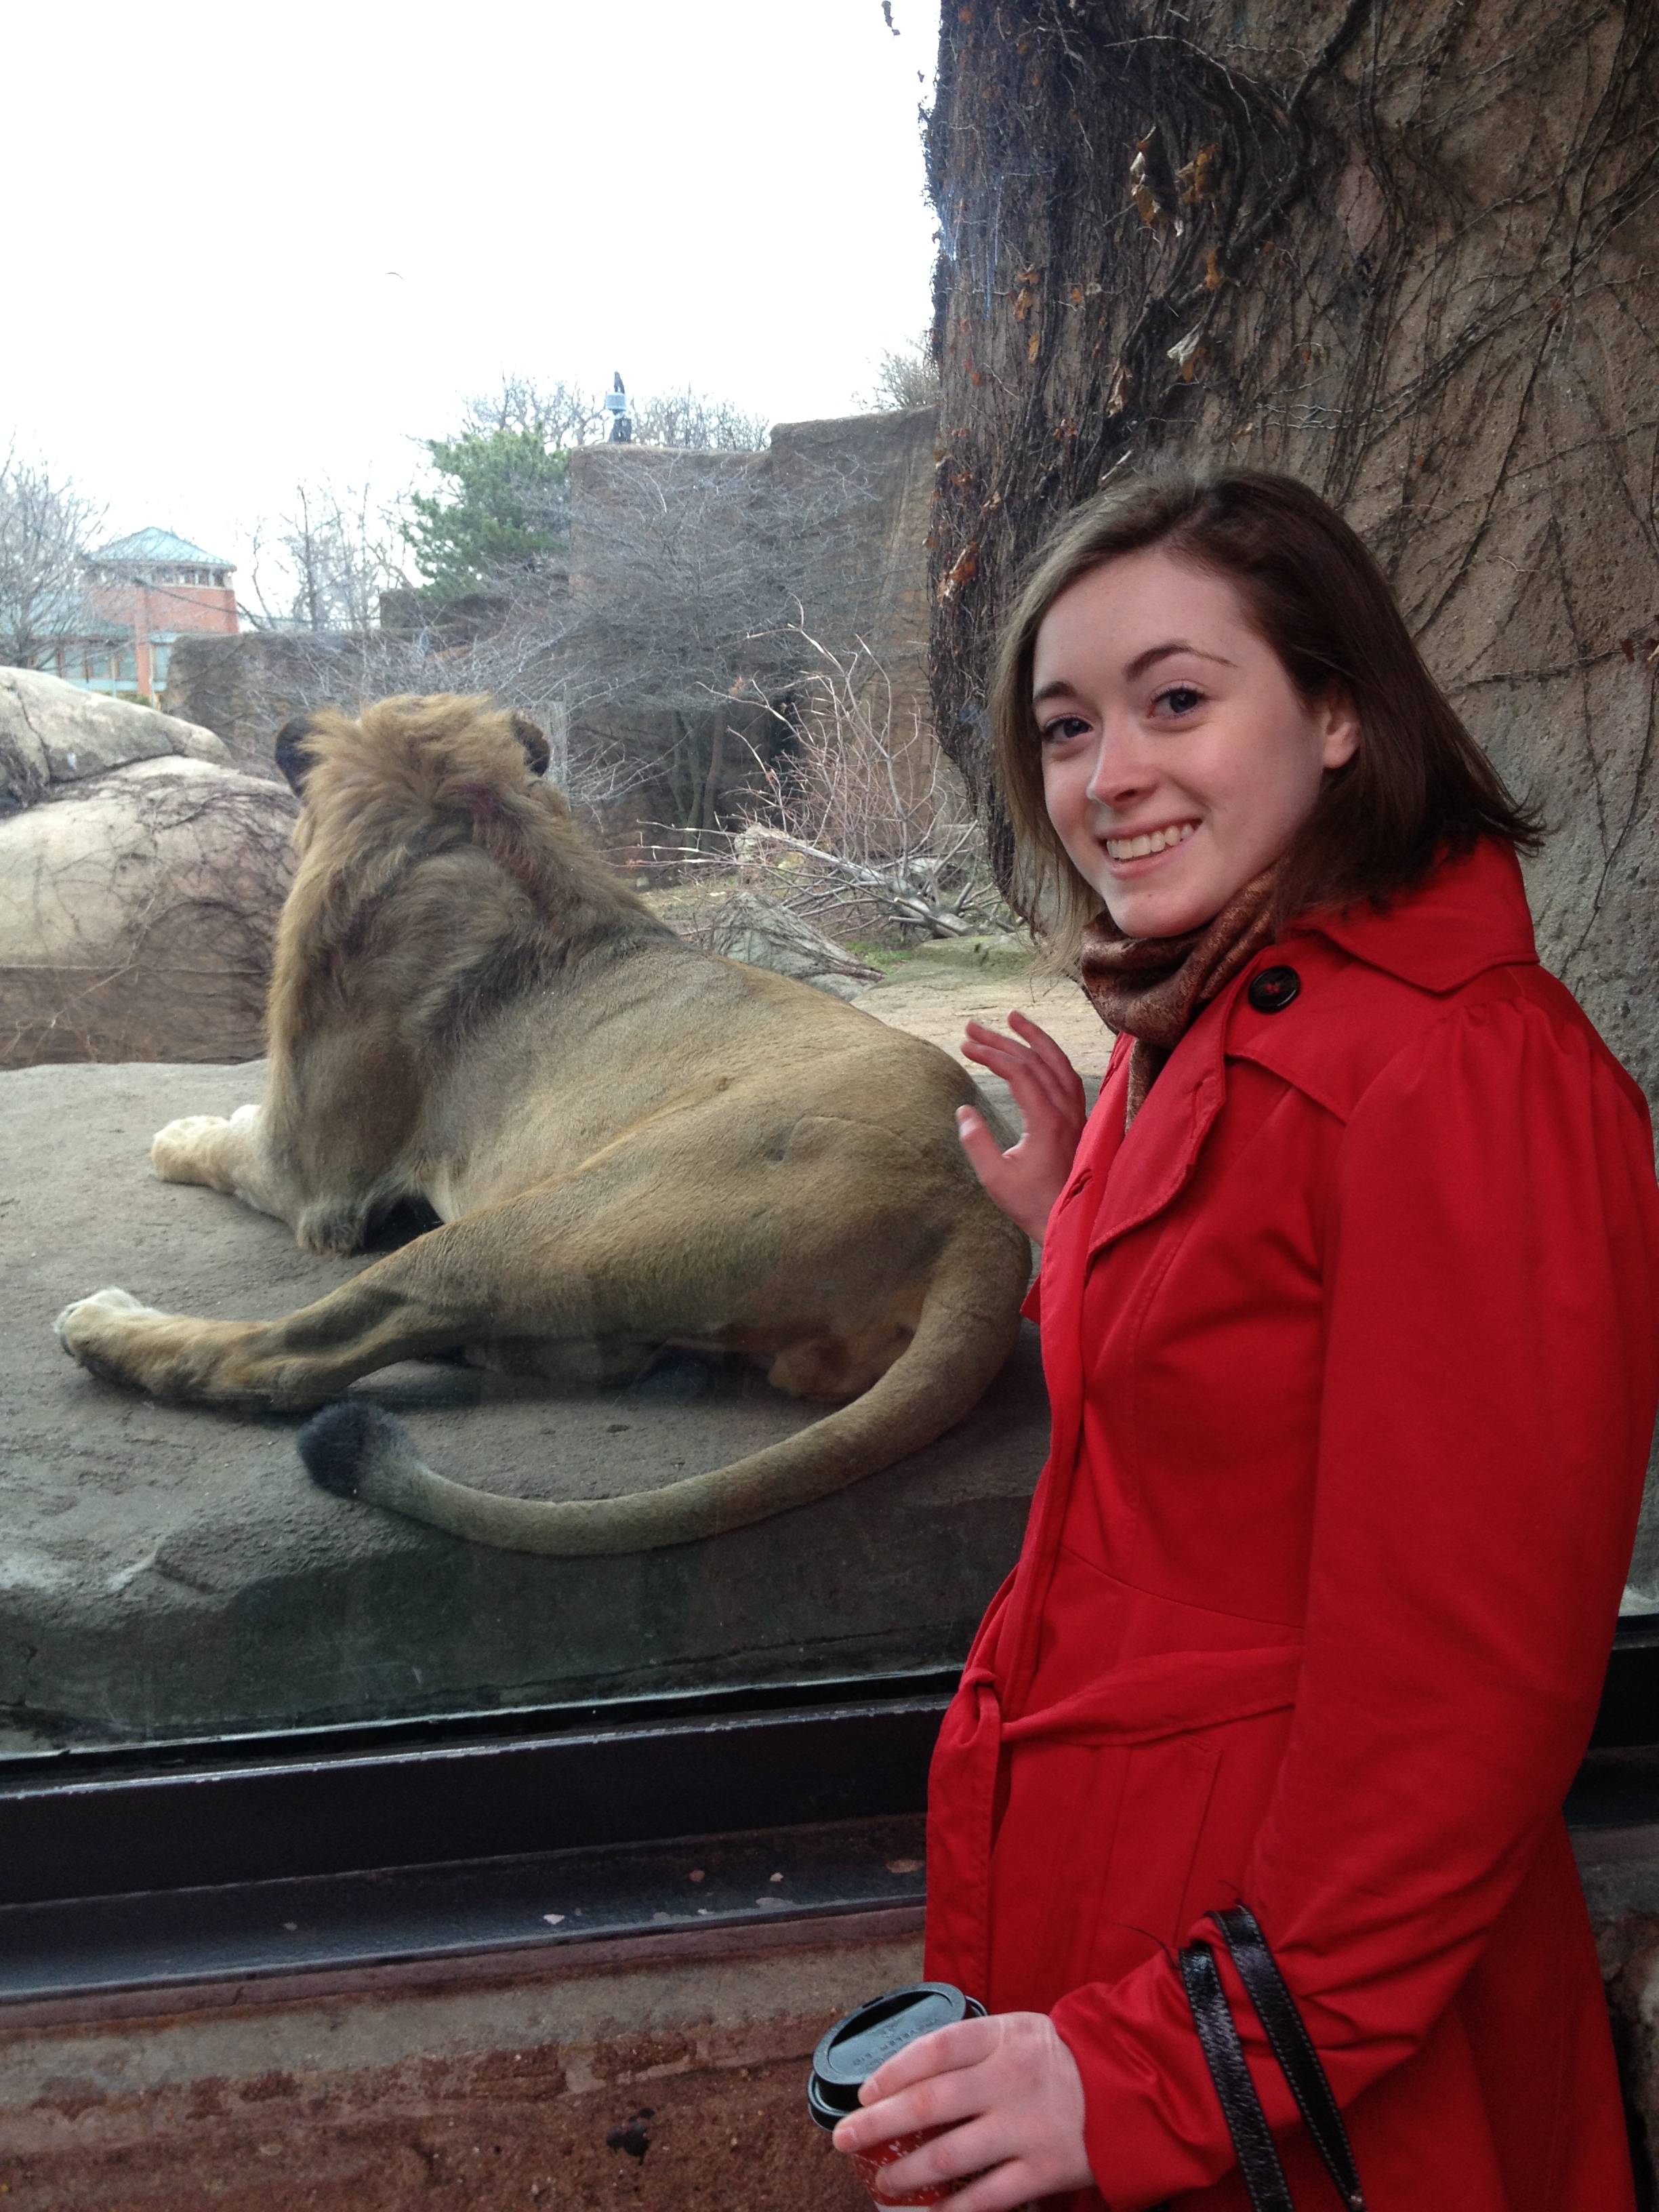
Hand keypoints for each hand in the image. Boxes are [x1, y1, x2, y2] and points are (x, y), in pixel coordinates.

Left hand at [831, 2010, 1091, 2210]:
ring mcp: (1027, 2128)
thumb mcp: (1020, 2031)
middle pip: (929, 2103)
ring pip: (950, 2157)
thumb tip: (910, 2076)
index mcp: (1002, 2037)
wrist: (1135, 2084)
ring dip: (907, 2174)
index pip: (934, 2050)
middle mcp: (1010, 2080)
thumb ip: (972, 2049)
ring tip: (883, 2182)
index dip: (892, 2072)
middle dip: (879, 2125)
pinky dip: (952, 2211)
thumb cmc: (1065, 2058)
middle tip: (845, 2138)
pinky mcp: (1044, 2171)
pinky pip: (987, 2198)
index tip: (865, 2093)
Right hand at [957, 1012, 1087, 1242]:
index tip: (964, 1046)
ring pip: (1059, 1063)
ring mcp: (1077, 1114)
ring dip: (1035, 1038)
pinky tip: (1038, 1051)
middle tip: (972, 1026)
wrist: (1069, 1223)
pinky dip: (1052, 1056)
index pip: (1019, 1072)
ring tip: (1012, 1019)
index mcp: (1047, 1121)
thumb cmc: (1031, 1204)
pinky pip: (1068, 1076)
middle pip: (1036, 1060)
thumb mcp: (995, 1178)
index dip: (990, 1055)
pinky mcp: (1079, 1120)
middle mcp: (1067, 1111)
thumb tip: (964, 1111)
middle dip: (1003, 1039)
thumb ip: (977, 1142)